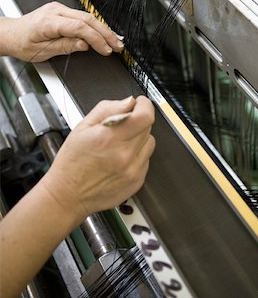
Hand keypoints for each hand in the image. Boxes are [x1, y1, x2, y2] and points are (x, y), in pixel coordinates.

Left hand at [0, 2, 123, 61]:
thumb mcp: (43, 52)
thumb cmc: (22, 43)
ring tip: (116, 41)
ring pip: (88, 17)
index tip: (106, 50)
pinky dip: (95, 26)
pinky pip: (83, 17)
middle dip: (106, 33)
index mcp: (49, 21)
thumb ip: (65, 46)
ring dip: (103, 30)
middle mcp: (56, 11)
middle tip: (118, 46)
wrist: (11, 34)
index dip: (96, 39)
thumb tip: (85, 45)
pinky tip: (104, 33)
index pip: (80, 27)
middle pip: (88, 19)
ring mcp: (60, 9)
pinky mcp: (62, 12)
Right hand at [42, 96, 155, 222]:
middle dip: (137, 121)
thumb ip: (108, 109)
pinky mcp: (137, 181)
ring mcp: (133, 170)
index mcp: (110, 138)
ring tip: (120, 144)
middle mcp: (125, 155)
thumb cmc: (72, 163)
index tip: (139, 104)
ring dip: (139, 138)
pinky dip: (137, 155)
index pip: (145, 116)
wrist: (68, 195)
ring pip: (149, 142)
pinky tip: (120, 158)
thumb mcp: (82, 127)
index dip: (144, 105)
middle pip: (148, 127)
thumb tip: (128, 102)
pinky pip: (146, 159)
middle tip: (121, 126)